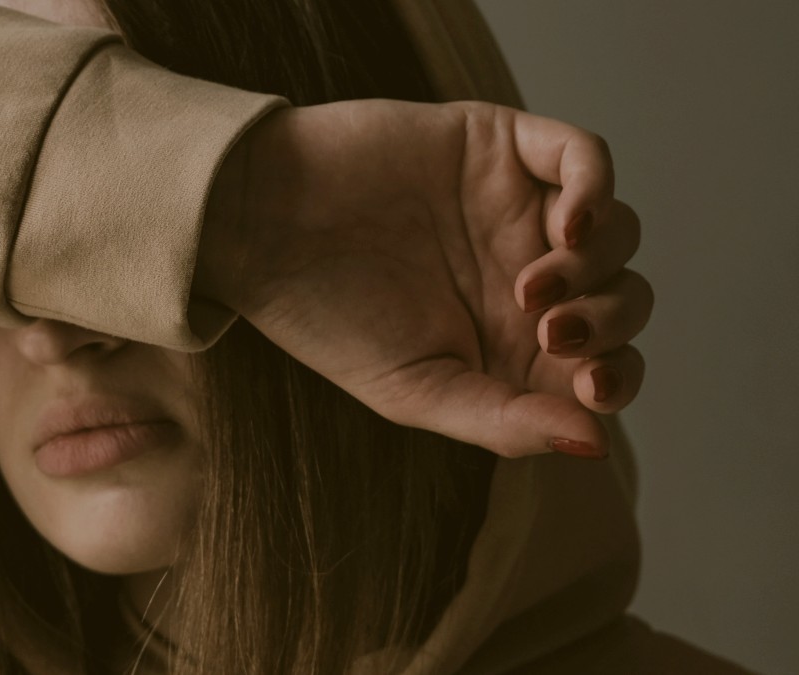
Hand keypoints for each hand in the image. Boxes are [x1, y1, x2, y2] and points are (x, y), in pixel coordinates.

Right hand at [198, 99, 650, 458]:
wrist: (260, 227)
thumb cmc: (326, 316)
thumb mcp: (415, 391)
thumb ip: (503, 421)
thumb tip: (594, 444)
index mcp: (509, 343)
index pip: (606, 363)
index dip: (619, 378)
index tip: (587, 386)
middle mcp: (526, 275)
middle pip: (624, 298)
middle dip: (608, 322)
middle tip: (546, 330)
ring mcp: (518, 209)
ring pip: (617, 232)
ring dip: (597, 266)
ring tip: (530, 285)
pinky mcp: (502, 148)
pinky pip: (585, 156)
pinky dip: (597, 189)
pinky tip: (569, 225)